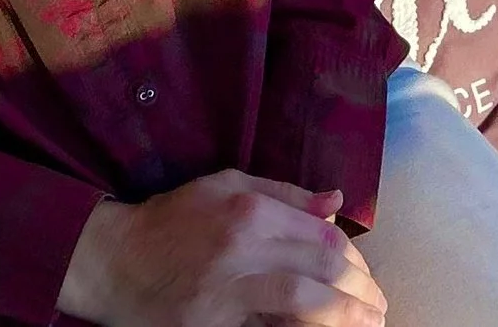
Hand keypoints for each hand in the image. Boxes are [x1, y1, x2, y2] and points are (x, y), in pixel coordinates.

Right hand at [56, 174, 385, 326]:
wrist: (117, 260)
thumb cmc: (174, 218)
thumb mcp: (226, 185)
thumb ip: (285, 193)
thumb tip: (336, 201)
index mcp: (251, 208)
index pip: (323, 236)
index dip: (355, 261)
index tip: (369, 277)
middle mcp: (244, 247)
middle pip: (321, 269)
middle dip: (359, 292)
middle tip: (379, 308)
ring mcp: (227, 291)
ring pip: (303, 304)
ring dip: (343, 317)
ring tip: (367, 325)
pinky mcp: (213, 325)